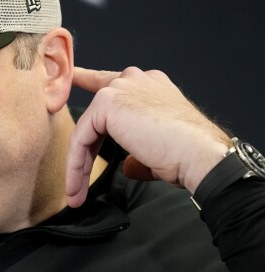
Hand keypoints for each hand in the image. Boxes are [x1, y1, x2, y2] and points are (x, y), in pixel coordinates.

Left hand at [66, 66, 231, 206]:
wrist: (199, 154)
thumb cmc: (187, 155)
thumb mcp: (156, 152)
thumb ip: (137, 154)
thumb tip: (128, 167)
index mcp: (149, 85)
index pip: (111, 83)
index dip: (88, 80)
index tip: (74, 77)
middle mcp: (134, 80)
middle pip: (94, 112)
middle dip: (80, 148)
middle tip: (73, 181)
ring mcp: (120, 88)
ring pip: (85, 130)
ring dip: (79, 166)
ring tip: (77, 194)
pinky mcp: (107, 103)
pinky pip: (80, 139)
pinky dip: (76, 166)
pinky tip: (77, 187)